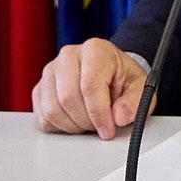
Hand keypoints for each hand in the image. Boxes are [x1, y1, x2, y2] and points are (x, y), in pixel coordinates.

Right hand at [30, 38, 149, 138]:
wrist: (111, 75)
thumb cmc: (123, 80)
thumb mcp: (140, 88)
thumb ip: (135, 102)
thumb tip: (119, 117)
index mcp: (95, 49)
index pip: (90, 86)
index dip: (99, 114)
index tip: (108, 130)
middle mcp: (68, 56)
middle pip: (68, 99)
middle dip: (87, 121)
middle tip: (101, 126)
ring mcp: (50, 72)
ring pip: (52, 111)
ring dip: (73, 126)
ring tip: (91, 122)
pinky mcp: (39, 89)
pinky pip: (42, 118)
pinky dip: (61, 127)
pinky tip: (77, 120)